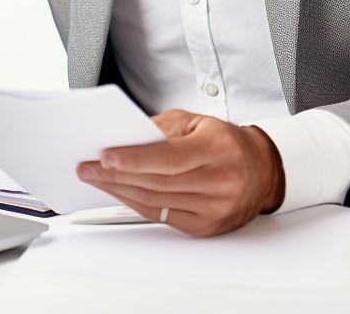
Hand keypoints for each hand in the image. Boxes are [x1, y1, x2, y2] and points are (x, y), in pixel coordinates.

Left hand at [76, 109, 284, 236]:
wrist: (261, 171)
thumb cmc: (226, 142)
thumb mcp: (198, 121)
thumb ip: (163, 127)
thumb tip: (125, 137)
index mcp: (218, 148)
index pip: (170, 157)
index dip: (135, 158)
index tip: (106, 156)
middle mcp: (219, 181)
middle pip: (157, 181)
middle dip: (116, 174)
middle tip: (88, 167)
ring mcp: (213, 209)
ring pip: (155, 201)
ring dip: (120, 190)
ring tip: (97, 178)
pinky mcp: (205, 227)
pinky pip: (161, 216)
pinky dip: (135, 203)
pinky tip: (120, 192)